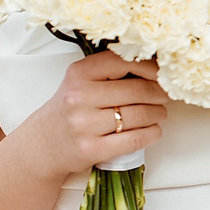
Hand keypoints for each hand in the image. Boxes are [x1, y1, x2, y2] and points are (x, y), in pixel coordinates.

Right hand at [20, 50, 165, 173]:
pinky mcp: (92, 148)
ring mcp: (84, 124)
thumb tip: (155, 68)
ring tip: (160, 113)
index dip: (150, 68)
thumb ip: (110, 71)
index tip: (162, 74)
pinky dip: (151, 134)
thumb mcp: (80, 81)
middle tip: (166, 95)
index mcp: (79, 73)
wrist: (43, 143)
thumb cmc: (69, 110)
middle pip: (137, 90)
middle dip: (159, 93)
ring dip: (158, 114)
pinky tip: (154, 130)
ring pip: (139, 115)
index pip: (124, 61)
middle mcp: (79, 96)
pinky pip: (134, 139)